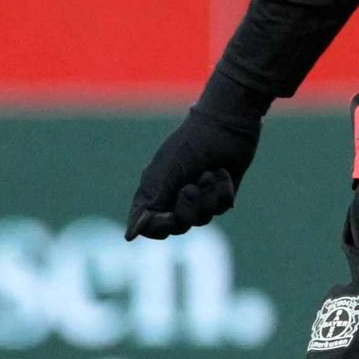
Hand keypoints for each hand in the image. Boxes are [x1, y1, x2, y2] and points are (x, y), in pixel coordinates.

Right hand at [126, 100, 262, 236]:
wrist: (227, 123)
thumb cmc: (192, 144)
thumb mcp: (168, 172)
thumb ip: (152, 202)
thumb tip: (131, 235)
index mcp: (155, 191)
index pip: (150, 227)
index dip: (159, 227)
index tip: (168, 215)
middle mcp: (175, 196)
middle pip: (178, 226)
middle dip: (187, 208)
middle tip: (191, 187)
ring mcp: (200, 196)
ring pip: (202, 219)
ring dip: (207, 196)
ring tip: (208, 173)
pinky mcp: (220, 193)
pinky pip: (222, 207)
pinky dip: (223, 190)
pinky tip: (222, 172)